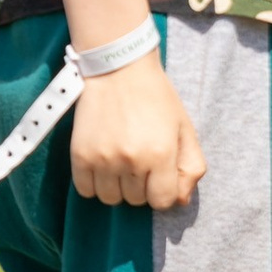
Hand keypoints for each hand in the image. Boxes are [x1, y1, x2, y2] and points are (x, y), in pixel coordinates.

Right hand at [68, 51, 207, 209]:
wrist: (118, 69)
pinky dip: (94, 183)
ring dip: (118, 187)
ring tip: (120, 161)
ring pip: (111, 199)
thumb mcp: (184, 128)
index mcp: (161, 154)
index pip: (162, 201)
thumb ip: (191, 167)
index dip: (163, 191)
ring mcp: (103, 159)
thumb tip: (181, 201)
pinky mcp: (80, 155)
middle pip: (137, 201)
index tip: (159, 175)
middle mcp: (131, 160)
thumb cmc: (155, 97)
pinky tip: (103, 163)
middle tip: (140, 159)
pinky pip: (86, 190)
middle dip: (141, 186)